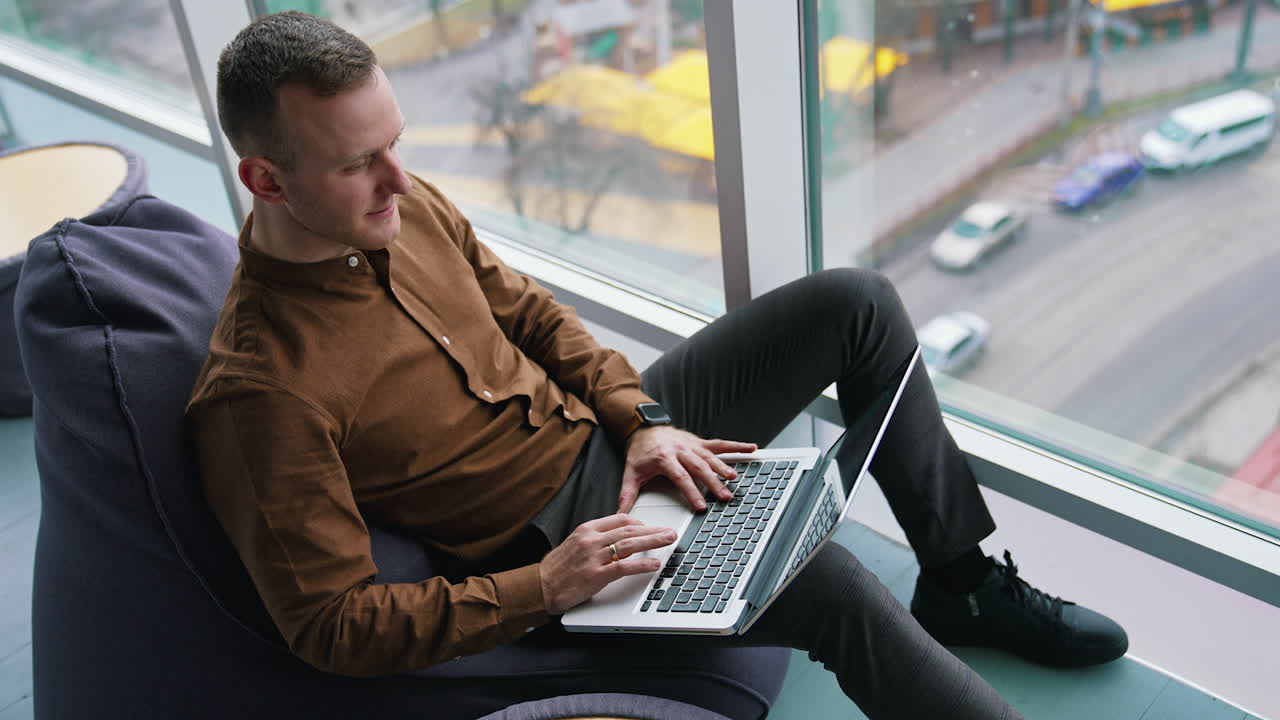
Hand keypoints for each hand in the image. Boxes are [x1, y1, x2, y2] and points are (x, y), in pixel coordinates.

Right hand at [539, 514, 676, 614]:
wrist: (539, 586)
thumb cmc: (556, 568)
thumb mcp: (574, 544)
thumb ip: (595, 538)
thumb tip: (617, 537)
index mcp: (587, 530)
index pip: (619, 519)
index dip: (640, 523)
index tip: (651, 527)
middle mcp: (591, 540)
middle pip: (629, 530)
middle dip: (653, 530)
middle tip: (670, 531)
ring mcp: (594, 558)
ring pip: (629, 544)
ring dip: (652, 542)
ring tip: (668, 541)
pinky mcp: (595, 575)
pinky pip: (623, 567)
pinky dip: (641, 564)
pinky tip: (654, 564)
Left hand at [618, 425, 756, 512]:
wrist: (644, 429)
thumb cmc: (640, 452)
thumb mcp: (631, 472)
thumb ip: (627, 494)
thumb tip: (621, 513)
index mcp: (664, 458)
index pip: (680, 477)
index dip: (691, 492)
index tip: (700, 506)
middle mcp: (680, 449)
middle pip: (699, 468)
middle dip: (713, 483)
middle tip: (725, 497)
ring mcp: (692, 444)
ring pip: (711, 457)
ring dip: (724, 468)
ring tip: (734, 479)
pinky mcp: (700, 442)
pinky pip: (720, 444)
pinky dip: (737, 445)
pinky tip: (752, 448)